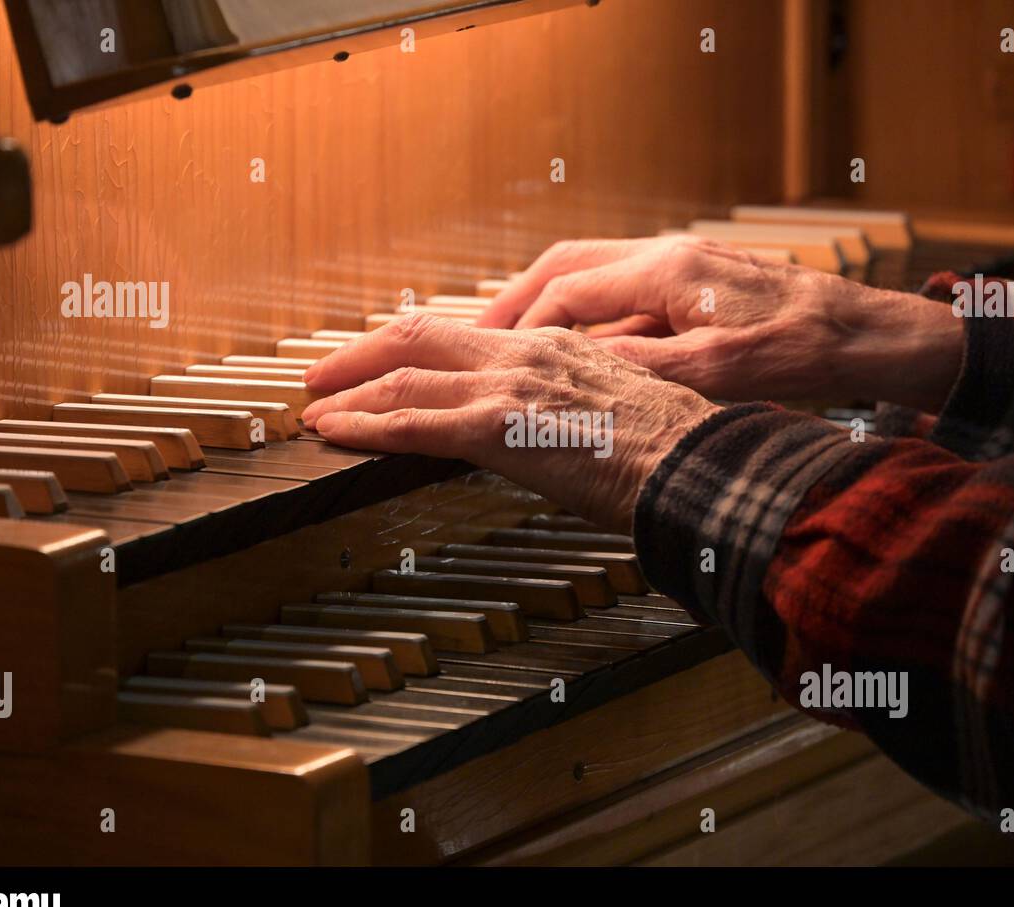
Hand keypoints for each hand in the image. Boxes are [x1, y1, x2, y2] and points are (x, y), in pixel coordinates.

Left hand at [301, 315, 718, 531]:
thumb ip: (570, 407)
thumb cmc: (672, 451)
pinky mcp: (501, 427)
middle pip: (419, 336)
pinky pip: (415, 421)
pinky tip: (334, 432)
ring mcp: (510, 387)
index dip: (412, 348)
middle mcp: (524, 354)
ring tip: (314, 408)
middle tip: (322, 374)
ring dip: (350, 392)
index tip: (381, 361)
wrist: (699, 465)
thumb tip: (546, 427)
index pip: (463, 336)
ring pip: (406, 375)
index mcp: (552, 348)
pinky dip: (365, 425)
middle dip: (360, 355)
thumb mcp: (616, 410)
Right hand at [476, 235, 962, 411]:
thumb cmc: (806, 349)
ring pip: (593, 278)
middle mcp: (668, 257)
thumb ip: (643, 369)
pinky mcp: (696, 288)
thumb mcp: (719, 371)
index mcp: (667, 270)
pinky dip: (589, 322)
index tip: (493, 359)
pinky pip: (624, 298)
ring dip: (549, 309)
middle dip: (517, 301)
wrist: (868, 334)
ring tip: (514, 345)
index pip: (569, 292)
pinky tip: (579, 355)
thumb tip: (575, 374)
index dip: (523, 327)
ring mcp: (681, 269)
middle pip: (567, 267)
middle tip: (476, 336)